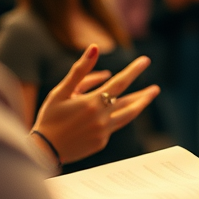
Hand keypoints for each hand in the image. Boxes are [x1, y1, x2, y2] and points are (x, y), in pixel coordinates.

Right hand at [32, 46, 159, 163]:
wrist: (42, 150)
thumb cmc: (49, 117)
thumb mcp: (61, 91)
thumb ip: (80, 70)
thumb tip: (95, 48)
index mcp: (92, 103)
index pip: (120, 82)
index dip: (133, 71)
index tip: (145, 61)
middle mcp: (101, 118)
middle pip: (129, 103)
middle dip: (143, 95)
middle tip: (156, 89)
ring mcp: (103, 132)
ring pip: (126, 116)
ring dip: (139, 106)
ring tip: (149, 98)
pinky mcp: (100, 143)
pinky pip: (112, 126)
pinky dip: (113, 117)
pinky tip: (111, 112)